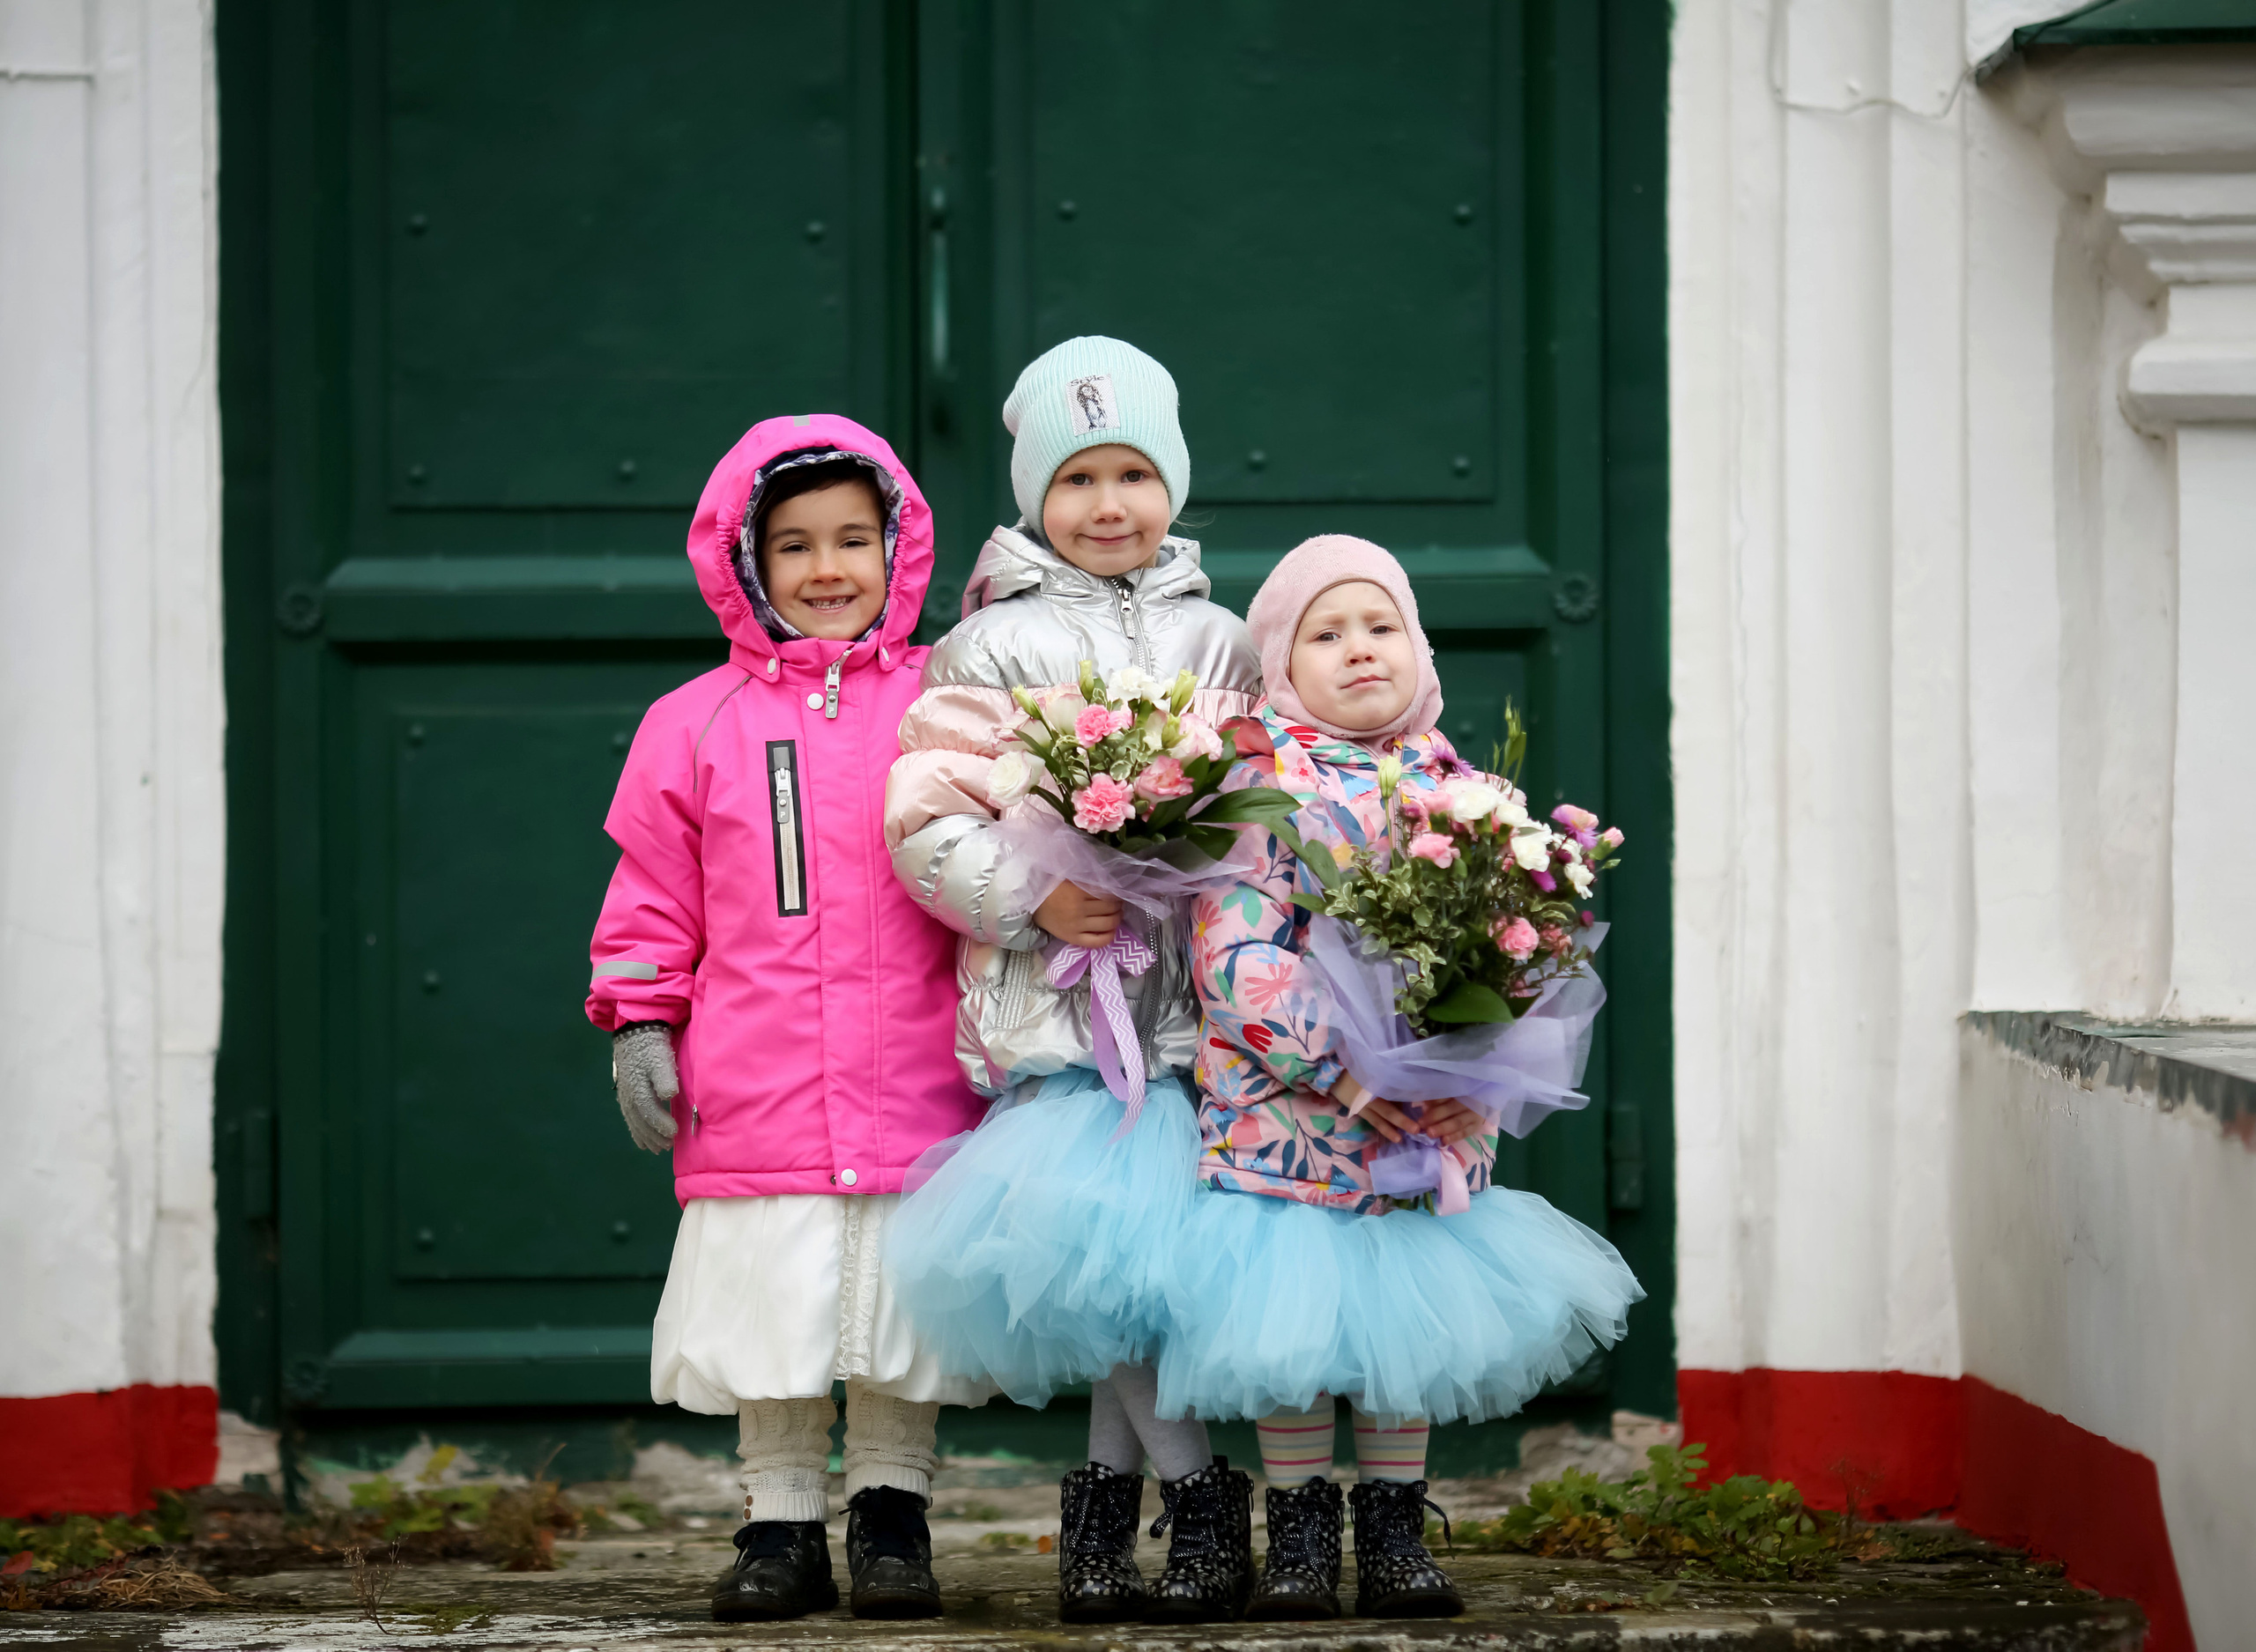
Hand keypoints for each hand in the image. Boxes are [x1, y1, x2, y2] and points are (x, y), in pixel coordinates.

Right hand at [612, 1022, 679, 1152]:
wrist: (635, 1032)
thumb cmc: (651, 1047)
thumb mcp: (660, 1059)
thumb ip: (665, 1078)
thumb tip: (669, 1095)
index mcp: (638, 1089)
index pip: (649, 1112)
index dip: (660, 1124)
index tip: (674, 1133)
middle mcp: (629, 1095)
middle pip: (640, 1121)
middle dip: (653, 1136)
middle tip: (666, 1147)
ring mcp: (625, 1095)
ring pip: (634, 1121)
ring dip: (645, 1136)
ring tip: (656, 1148)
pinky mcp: (625, 1092)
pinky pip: (629, 1116)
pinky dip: (636, 1130)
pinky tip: (641, 1140)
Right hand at [1035, 880, 1121, 948]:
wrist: (1033, 907)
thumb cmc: (1052, 889)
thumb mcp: (1069, 879)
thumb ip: (1088, 880)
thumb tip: (1111, 882)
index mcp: (1077, 892)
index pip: (1108, 893)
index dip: (1116, 893)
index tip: (1116, 893)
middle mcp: (1078, 910)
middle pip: (1111, 908)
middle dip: (1118, 904)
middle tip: (1117, 903)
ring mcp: (1076, 926)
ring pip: (1108, 923)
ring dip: (1117, 917)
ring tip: (1115, 914)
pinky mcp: (1073, 939)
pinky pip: (1098, 942)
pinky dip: (1109, 937)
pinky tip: (1111, 930)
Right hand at [1330, 1075, 1487, 1145]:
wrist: (1333, 1075)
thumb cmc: (1359, 1070)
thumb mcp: (1375, 1070)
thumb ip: (1392, 1078)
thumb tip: (1415, 1085)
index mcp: (1375, 1084)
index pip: (1394, 1092)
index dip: (1408, 1100)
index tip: (1424, 1107)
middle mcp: (1369, 1097)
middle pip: (1387, 1110)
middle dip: (1402, 1120)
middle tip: (1416, 1129)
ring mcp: (1363, 1106)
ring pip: (1379, 1120)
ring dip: (1391, 1130)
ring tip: (1401, 1138)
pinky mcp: (1359, 1112)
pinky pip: (1373, 1122)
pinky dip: (1384, 1129)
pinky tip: (1394, 1136)